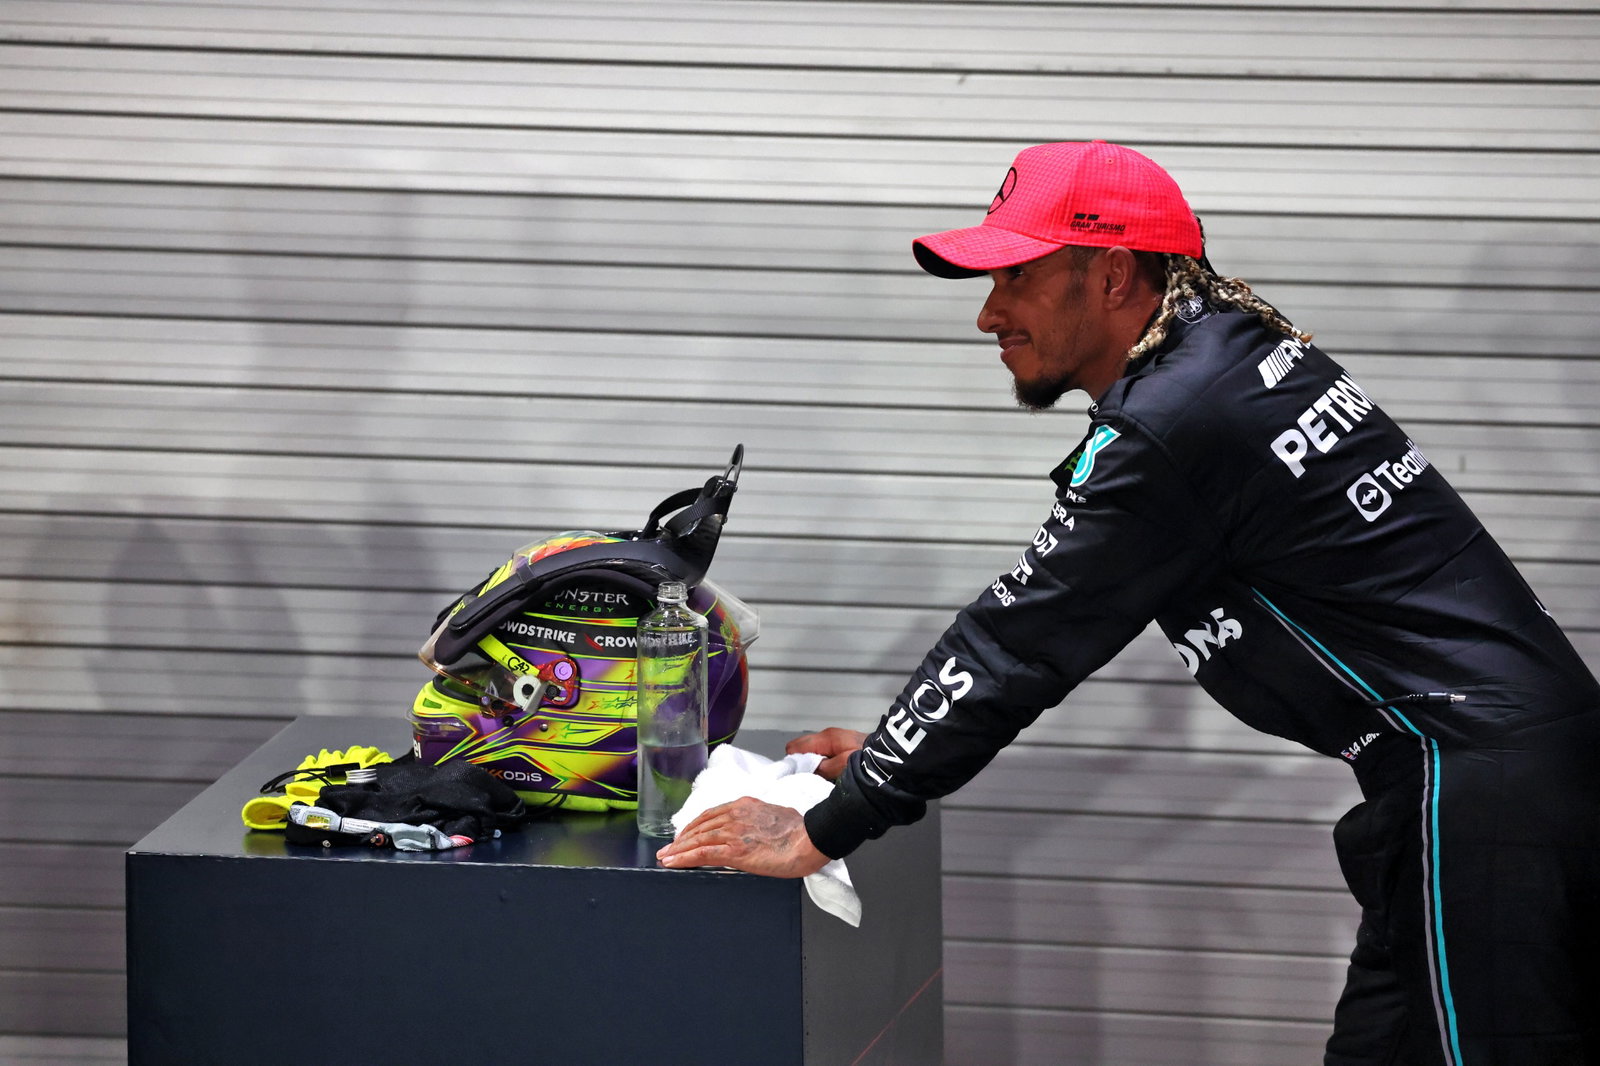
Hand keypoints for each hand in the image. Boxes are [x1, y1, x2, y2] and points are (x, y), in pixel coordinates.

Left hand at [656, 797, 829, 877]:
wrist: (810, 838)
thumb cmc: (800, 830)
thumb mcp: (773, 816)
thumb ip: (757, 821)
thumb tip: (754, 830)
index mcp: (744, 805)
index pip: (711, 815)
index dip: (695, 826)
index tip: (685, 834)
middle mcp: (735, 815)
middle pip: (700, 827)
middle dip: (681, 838)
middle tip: (668, 848)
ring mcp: (733, 832)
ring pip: (697, 840)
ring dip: (678, 849)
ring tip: (665, 857)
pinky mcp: (735, 851)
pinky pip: (703, 854)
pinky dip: (684, 858)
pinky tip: (673, 863)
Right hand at [785, 727, 866, 780]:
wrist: (891, 754)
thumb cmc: (865, 759)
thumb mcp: (842, 766)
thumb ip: (822, 768)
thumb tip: (806, 771)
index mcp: (825, 738)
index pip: (794, 747)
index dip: (793, 762)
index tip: (797, 777)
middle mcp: (827, 736)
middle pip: (801, 748)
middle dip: (802, 764)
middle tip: (808, 779)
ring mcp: (835, 740)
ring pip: (813, 753)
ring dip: (814, 765)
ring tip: (820, 779)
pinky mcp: (842, 746)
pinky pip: (824, 755)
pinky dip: (823, 764)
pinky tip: (830, 775)